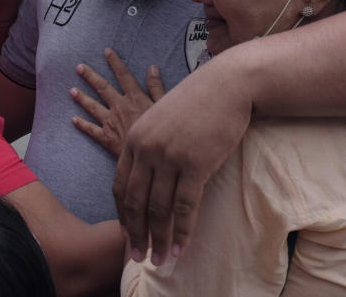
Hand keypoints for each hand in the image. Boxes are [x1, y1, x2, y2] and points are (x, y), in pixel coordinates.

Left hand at [70, 48, 164, 155]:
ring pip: (92, 107)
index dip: (115, 62)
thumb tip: (152, 67)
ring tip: (71, 90)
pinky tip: (73, 119)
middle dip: (90, 76)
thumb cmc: (159, 132)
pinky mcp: (106, 137)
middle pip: (102, 87)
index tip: (107, 51)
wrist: (149, 157)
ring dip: (82, 97)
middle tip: (79, 67)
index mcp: (134, 97)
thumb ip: (156, 86)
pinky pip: (90, 129)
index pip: (123, 75)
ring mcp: (110, 122)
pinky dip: (81, 124)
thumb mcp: (163, 106)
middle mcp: (119, 106)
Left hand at [113, 63, 251, 266]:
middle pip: (135, 202)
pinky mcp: (195, 164)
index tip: (127, 234)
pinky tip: (181, 248)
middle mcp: (146, 149)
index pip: (120, 185)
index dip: (123, 215)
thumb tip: (148, 179)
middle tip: (138, 257)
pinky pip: (185, 207)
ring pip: (159, 209)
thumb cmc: (196, 102)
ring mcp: (170, 157)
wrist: (226, 85)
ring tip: (160, 260)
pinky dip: (182, 231)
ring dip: (159, 239)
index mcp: (134, 138)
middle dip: (136, 234)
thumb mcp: (161, 119)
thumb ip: (150, 147)